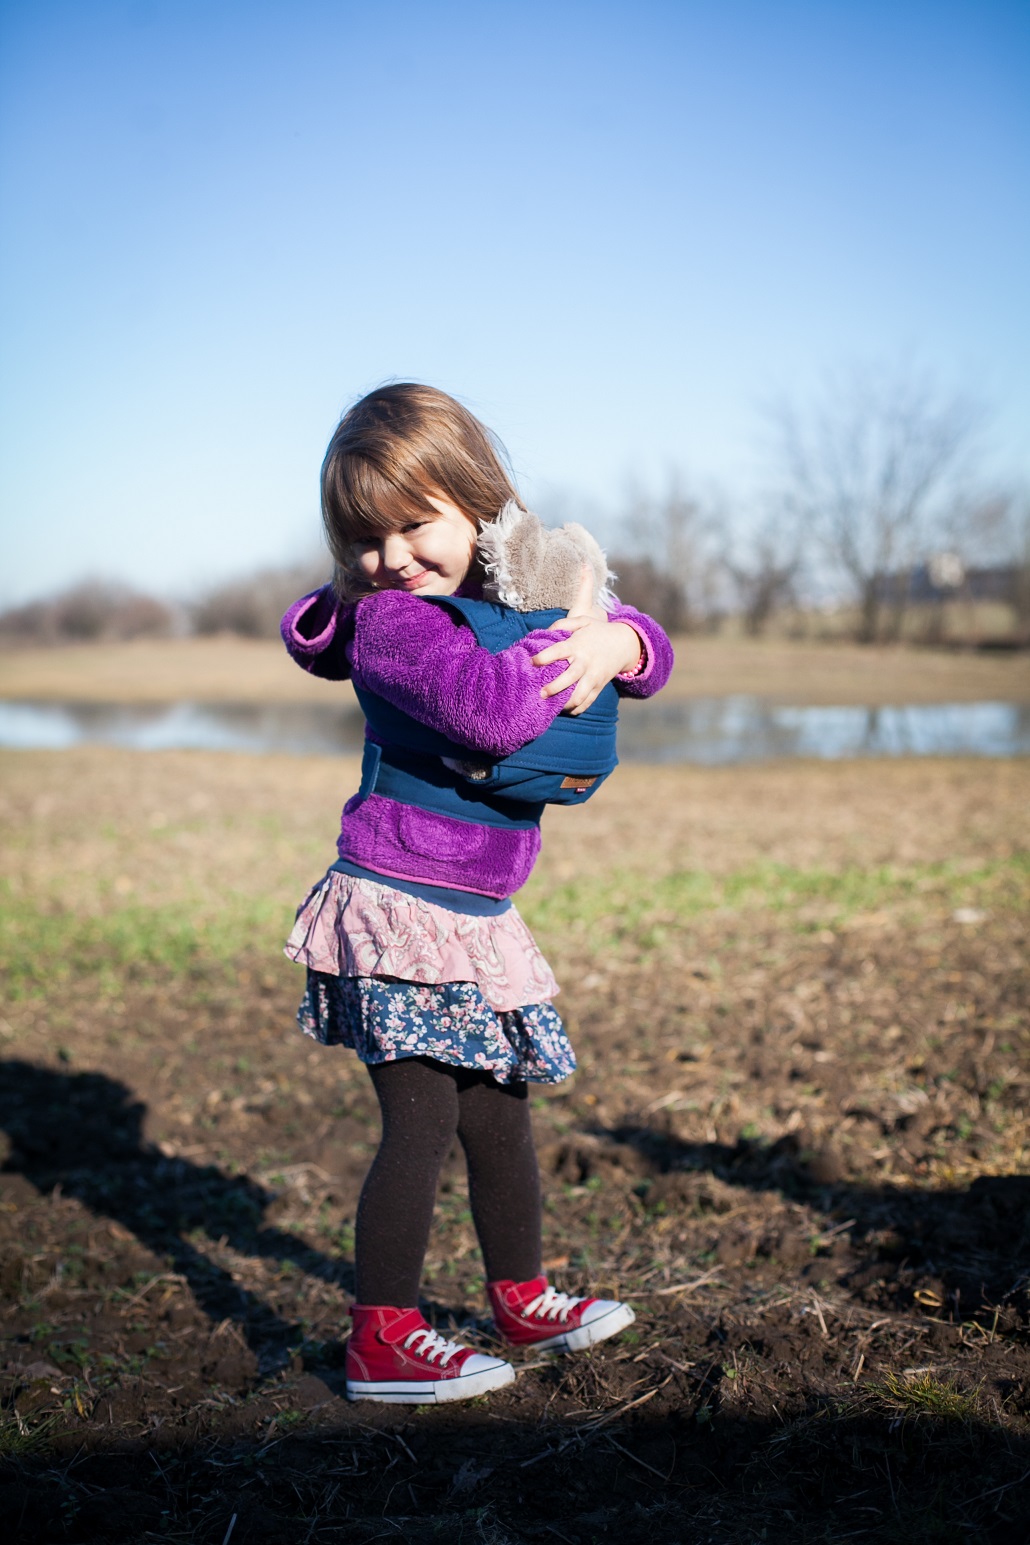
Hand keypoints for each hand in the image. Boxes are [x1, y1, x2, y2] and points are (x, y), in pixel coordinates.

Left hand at [531, 568, 642, 713]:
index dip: (545, 657)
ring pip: (580, 695)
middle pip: (569, 678)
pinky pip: (587, 702)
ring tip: (553, 706)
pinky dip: (576, 709)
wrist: (624, 643)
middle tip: (540, 693)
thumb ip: (563, 624)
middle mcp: (585, 662)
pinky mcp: (599, 687)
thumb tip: (545, 632)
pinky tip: (565, 709)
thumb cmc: (598, 631)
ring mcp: (593, 677)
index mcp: (578, 645)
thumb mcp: (583, 620)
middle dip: (554, 688)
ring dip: (566, 703)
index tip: (532, 662)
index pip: (559, 651)